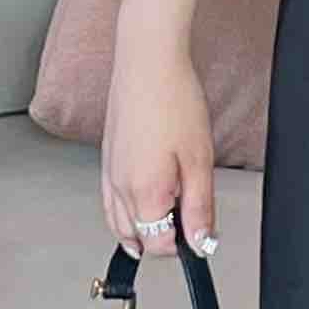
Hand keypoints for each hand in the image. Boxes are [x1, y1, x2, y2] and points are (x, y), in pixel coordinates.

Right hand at [101, 34, 221, 260]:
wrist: (147, 62)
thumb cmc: (174, 101)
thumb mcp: (199, 160)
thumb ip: (199, 208)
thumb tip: (201, 242)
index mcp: (144, 193)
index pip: (159, 245)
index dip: (184, 246)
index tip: (202, 234)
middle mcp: (119, 188)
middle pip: (137, 238)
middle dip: (163, 238)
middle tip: (190, 222)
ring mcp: (108, 174)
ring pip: (119, 223)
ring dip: (142, 229)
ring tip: (169, 219)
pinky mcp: (106, 159)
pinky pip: (110, 201)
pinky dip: (125, 213)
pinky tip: (142, 203)